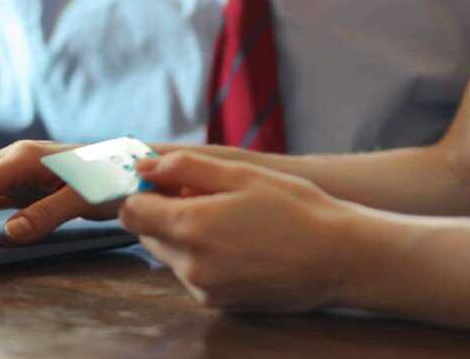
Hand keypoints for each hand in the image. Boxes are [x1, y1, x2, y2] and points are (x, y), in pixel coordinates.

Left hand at [120, 150, 357, 312]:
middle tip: (208, 196)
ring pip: (171, 255)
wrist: (338, 257)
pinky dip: (204, 256)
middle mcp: (189, 265)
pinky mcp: (218, 303)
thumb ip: (185, 167)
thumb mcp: (241, 174)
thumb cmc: (296, 209)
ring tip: (231, 219)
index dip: (145, 191)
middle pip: (148, 234)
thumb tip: (145, 166)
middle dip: (166, 212)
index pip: (131, 211)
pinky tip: (240, 243)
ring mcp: (203, 289)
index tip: (168, 181)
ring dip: (186, 235)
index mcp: (190, 227)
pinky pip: (193, 274)